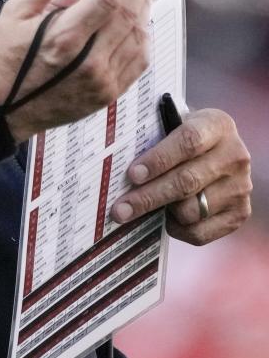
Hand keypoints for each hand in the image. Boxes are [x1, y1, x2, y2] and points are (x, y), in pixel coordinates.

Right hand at [0, 0, 154, 142]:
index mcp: (64, 37)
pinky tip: (138, 16)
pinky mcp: (109, 94)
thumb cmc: (6, 56)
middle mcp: (90, 61)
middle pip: (130, 14)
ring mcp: (103, 81)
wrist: (3, 108)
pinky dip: (143, 33)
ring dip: (144, 4)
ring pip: (139, 35)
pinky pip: (139, 60)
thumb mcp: (15, 13)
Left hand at [110, 108, 251, 244]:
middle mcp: (235, 156)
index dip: (158, 160)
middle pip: (187, 181)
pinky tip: (166, 218)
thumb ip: (155, 136)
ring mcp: (241, 187)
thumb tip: (115, 163)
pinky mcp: (240, 214)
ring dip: (162, 212)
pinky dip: (177, 229)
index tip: (132, 174)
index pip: (188, 142)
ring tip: (145, 205)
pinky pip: (200, 233)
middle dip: (148, 196)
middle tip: (120, 209)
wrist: (218, 152)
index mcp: (218, 125)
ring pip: (191, 210)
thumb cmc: (184, 136)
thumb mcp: (174, 123)